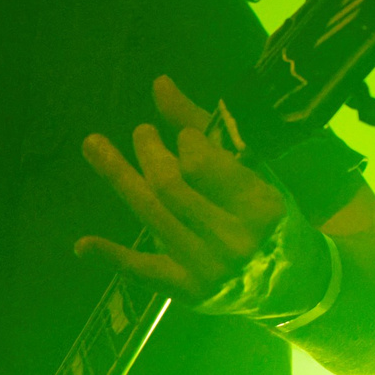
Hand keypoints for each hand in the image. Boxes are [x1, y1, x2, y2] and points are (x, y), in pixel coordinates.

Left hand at [75, 76, 289, 299]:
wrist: (291, 283)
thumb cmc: (266, 214)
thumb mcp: (250, 169)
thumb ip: (203, 128)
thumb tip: (158, 83)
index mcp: (260, 205)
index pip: (200, 162)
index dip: (184, 142)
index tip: (184, 136)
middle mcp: (235, 241)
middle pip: (169, 185)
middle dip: (148, 151)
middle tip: (141, 133)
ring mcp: (209, 270)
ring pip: (151, 214)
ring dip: (119, 175)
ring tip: (95, 145)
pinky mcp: (187, 291)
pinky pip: (143, 271)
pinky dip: (110, 256)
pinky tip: (82, 245)